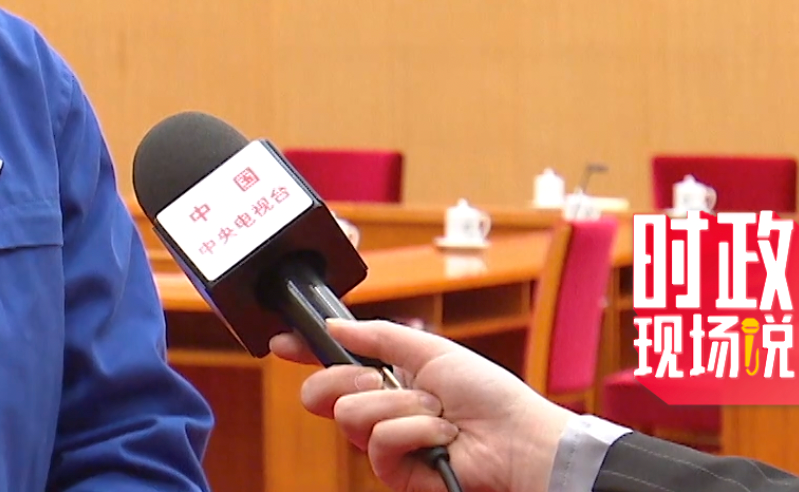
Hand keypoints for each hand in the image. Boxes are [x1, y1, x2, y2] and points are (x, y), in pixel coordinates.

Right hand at [268, 319, 573, 491]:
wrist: (516, 437)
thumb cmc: (486, 393)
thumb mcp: (430, 349)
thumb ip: (378, 336)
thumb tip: (334, 326)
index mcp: (385, 376)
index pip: (332, 364)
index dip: (303, 352)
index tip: (282, 342)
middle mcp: (378, 410)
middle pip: (319, 395)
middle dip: (343, 379)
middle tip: (377, 379)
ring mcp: (384, 442)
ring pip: (348, 416)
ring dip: (399, 406)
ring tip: (435, 412)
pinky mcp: (394, 472)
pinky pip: (378, 444)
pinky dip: (413, 432)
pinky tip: (440, 436)